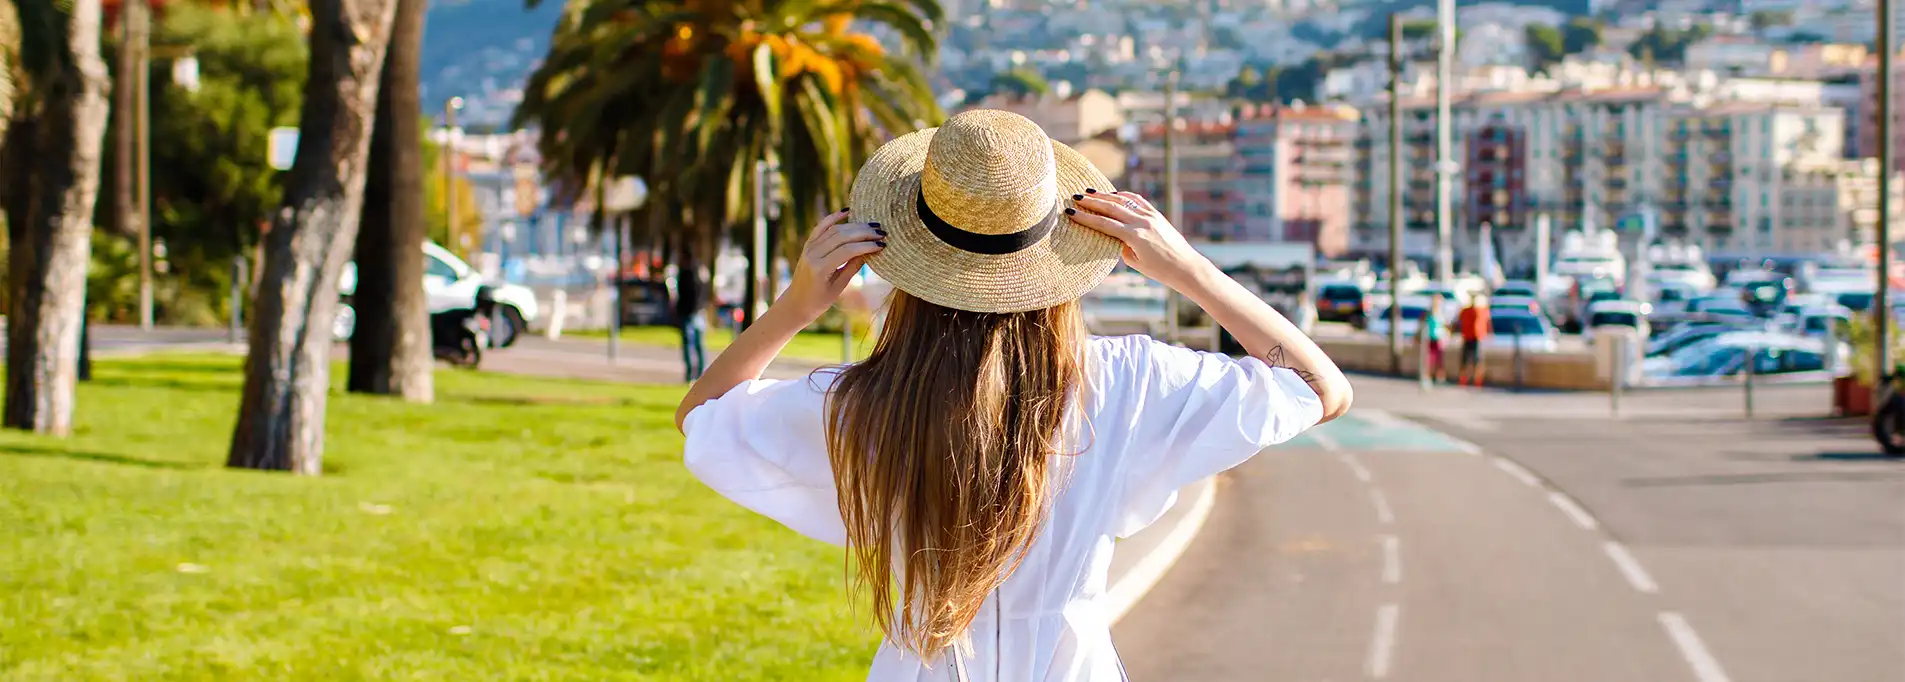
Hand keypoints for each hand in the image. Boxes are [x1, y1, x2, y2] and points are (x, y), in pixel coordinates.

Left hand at [780, 210, 885, 318]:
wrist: (795, 303)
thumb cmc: (819, 301)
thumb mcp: (838, 287)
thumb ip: (853, 267)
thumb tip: (870, 251)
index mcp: (820, 268)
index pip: (847, 250)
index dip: (866, 245)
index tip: (882, 244)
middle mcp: (813, 254)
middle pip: (841, 236)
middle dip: (863, 232)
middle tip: (881, 232)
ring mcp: (809, 248)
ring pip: (834, 230)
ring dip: (854, 226)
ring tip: (872, 226)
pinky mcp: (808, 245)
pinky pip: (821, 227)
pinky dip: (833, 217)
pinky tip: (847, 211)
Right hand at [1065, 190, 1208, 290]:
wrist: (1186, 267)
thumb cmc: (1160, 271)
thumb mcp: (1135, 262)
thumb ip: (1121, 246)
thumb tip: (1111, 234)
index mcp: (1134, 236)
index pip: (1104, 224)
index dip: (1085, 218)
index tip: (1071, 212)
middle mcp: (1142, 222)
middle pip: (1111, 208)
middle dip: (1091, 201)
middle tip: (1075, 197)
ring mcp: (1150, 216)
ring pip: (1123, 201)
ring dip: (1105, 195)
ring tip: (1090, 192)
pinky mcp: (1157, 214)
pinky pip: (1137, 200)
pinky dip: (1123, 196)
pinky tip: (1113, 195)